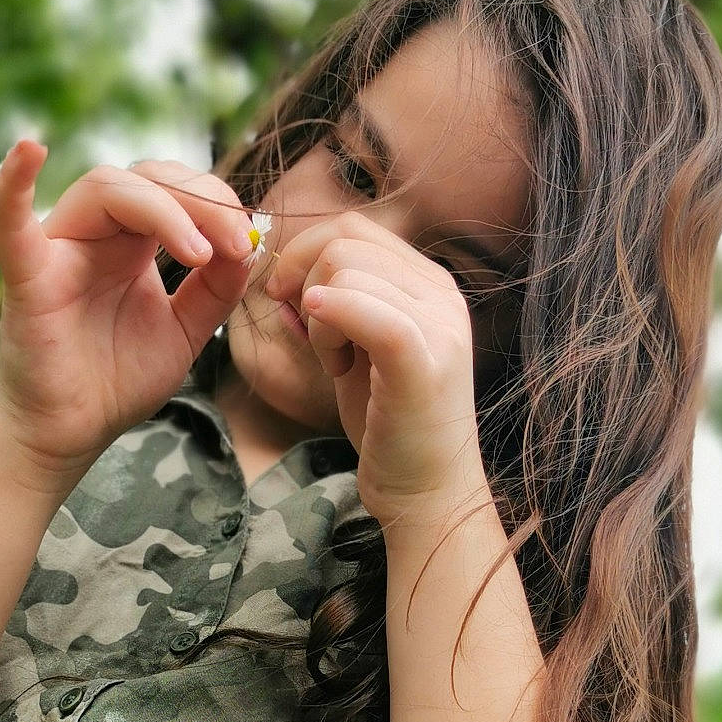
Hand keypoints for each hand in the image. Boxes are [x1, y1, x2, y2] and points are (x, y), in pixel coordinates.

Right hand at [0, 141, 257, 478]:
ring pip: (105, 187)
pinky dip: (11, 184)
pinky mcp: (27, 277)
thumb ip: (216, 288)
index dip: (217, 204)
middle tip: (238, 240)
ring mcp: (59, 248)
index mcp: (131, 241)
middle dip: (201, 200)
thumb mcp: (186, 330)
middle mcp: (94, 233)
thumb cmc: (120, 378)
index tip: (251, 242)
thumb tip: (248, 243)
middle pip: (146, 178)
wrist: (75, 431)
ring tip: (199, 253)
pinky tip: (27, 148)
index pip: (175, 191)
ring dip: (163, 209)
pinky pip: (10, 222)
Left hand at [265, 211, 487, 524]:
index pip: (354, 228)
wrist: (426, 493)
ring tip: (337, 365)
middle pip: (345, 239)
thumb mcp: (359, 352)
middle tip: (314, 340)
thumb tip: (280, 273)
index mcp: (429, 286)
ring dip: (320, 318)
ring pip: (345, 269)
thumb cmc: (390, 428)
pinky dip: (331, 316)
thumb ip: (335, 307)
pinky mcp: (423, 360)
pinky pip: (363, 306)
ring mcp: (438, 325)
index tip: (286, 300)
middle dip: (305, 281)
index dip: (304, 253)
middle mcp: (441, 295)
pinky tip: (331, 355)